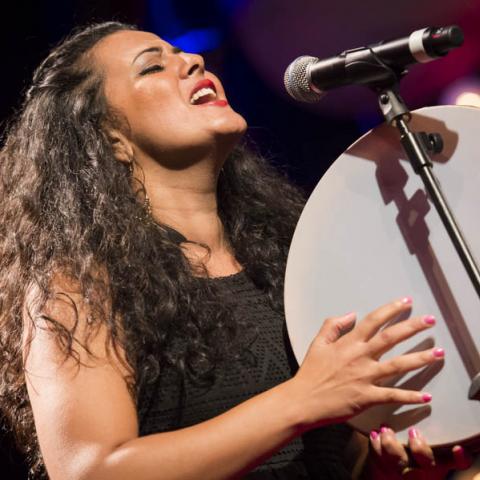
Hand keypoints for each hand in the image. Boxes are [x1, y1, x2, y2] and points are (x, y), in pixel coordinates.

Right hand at [287, 297, 442, 430]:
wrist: (304, 400)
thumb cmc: (310, 372)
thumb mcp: (317, 342)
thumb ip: (333, 325)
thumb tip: (351, 314)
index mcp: (349, 343)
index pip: (373, 321)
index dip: (391, 309)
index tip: (406, 302)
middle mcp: (360, 357)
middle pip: (390, 338)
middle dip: (412, 327)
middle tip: (430, 321)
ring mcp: (365, 377)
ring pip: (397, 365)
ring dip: (419, 359)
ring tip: (438, 353)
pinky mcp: (367, 397)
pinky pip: (392, 395)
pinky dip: (409, 396)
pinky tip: (425, 396)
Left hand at [367, 426, 470, 478]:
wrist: (388, 476)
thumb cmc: (413, 460)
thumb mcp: (429, 455)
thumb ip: (436, 441)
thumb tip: (444, 416)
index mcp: (437, 464)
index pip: (456, 463)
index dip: (459, 458)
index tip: (457, 447)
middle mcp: (421, 470)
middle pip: (425, 462)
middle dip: (420, 448)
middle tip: (414, 431)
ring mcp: (401, 470)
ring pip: (398, 459)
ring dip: (391, 442)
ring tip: (386, 429)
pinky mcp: (382, 466)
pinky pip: (377, 457)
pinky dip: (375, 444)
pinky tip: (374, 434)